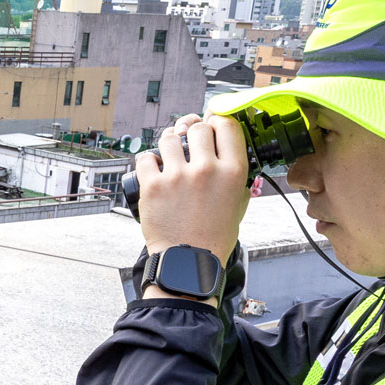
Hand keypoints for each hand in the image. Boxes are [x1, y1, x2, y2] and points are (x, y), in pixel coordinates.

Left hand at [131, 114, 250, 266]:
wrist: (189, 263)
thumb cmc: (213, 237)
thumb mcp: (238, 203)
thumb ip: (236, 175)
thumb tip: (226, 148)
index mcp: (232, 172)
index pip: (226, 125)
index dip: (217, 122)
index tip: (211, 126)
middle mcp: (206, 170)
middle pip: (197, 128)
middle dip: (192, 133)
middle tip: (189, 144)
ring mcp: (177, 177)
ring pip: (169, 137)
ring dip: (169, 144)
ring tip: (170, 156)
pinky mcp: (152, 186)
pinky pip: (145, 157)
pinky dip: (148, 161)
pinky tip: (154, 169)